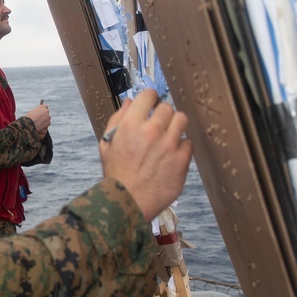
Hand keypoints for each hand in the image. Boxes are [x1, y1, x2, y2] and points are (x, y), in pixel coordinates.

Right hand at [25, 104, 50, 134]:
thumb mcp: (31, 113)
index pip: (45, 106)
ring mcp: (48, 117)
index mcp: (42, 107)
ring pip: (47, 120)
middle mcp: (46, 111)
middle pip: (47, 113)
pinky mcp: (48, 123)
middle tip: (40, 120)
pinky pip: (47, 125)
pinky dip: (44, 127)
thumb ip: (36, 113)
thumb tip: (38, 116)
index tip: (42, 112)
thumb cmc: (28, 118)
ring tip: (38, 125)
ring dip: (44, 122)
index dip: (43, 110)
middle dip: (44, 116)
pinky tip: (39, 128)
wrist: (29, 125)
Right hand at [99, 89, 191, 221]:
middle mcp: (152, 131)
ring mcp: (169, 145)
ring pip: (181, 120)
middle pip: (167, 107)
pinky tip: (172, 155)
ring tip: (169, 136)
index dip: (150, 98)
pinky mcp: (181, 160)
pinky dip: (181, 147)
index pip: (149, 95)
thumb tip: (129, 101)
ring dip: (175, 126)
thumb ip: (118, 118)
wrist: (128, 201)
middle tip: (159, 125)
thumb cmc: (116, 173)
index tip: (151, 104)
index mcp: (131, 124)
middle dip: (162, 114)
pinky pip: (189, 143)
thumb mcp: (107, 143)